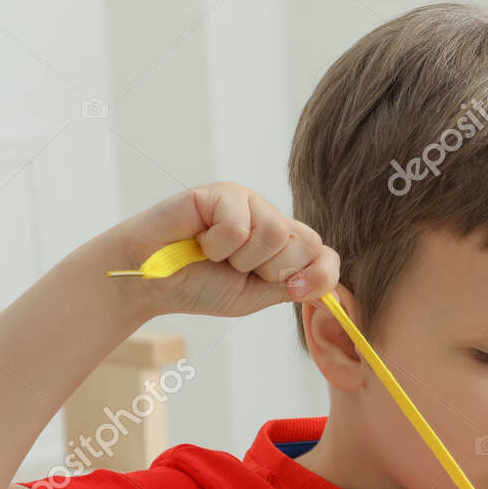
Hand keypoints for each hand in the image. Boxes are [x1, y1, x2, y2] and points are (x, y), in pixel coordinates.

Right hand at [112, 183, 339, 318]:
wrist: (154, 281)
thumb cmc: (202, 285)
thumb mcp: (259, 296)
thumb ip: (295, 288)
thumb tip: (333, 291)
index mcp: (286, 246)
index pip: (326, 255)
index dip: (319, 276)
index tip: (293, 291)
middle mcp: (273, 220)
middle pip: (306, 243)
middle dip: (271, 269)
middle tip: (236, 268)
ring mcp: (250, 202)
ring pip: (274, 233)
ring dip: (240, 257)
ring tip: (215, 253)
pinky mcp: (224, 192)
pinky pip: (239, 224)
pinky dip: (217, 244)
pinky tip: (200, 239)